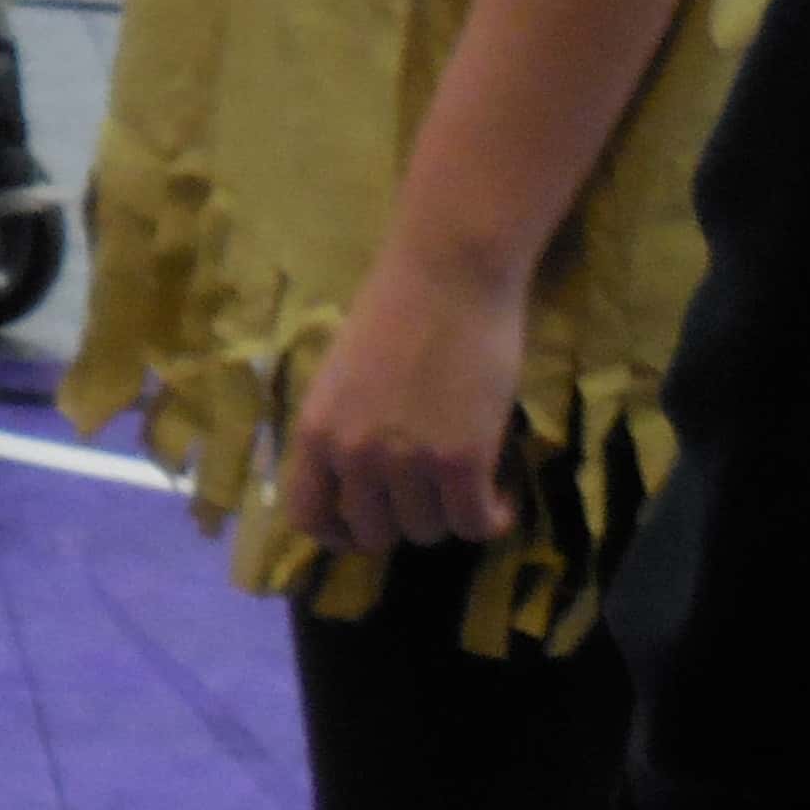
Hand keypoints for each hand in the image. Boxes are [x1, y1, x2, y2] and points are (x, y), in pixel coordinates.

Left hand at [275, 235, 527, 557]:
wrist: (449, 275)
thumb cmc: (395, 313)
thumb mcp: (340, 379)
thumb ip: (340, 431)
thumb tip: (351, 483)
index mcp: (313, 432)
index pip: (309, 518)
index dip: (339, 534)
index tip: (366, 527)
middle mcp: (352, 454)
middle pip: (374, 533)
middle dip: (403, 522)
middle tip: (430, 497)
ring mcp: (406, 461)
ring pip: (427, 531)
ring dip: (450, 517)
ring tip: (467, 487)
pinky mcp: (462, 461)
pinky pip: (475, 523)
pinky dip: (491, 520)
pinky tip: (500, 499)